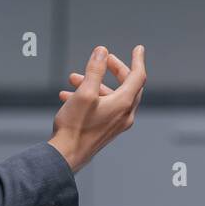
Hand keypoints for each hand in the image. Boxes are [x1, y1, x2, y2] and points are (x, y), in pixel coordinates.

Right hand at [49, 45, 145, 173]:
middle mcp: (124, 114)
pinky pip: (103, 107)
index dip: (138, 60)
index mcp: (123, 104)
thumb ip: (95, 70)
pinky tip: (68, 95)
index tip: (138, 48)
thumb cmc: (75, 126)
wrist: (66, 156)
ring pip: (111, 96)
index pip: (138, 76)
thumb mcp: (84, 92)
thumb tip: (102, 51)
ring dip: (94, 84)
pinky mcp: (105, 130)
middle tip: (104, 60)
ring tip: (73, 78)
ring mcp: (116, 124)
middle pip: (128, 86)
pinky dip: (90, 97)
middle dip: (115, 70)